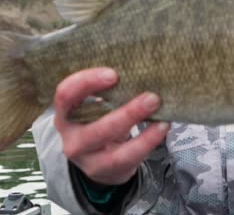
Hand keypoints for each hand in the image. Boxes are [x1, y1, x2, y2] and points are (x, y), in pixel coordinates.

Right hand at [54, 67, 169, 184]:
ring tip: (162, 117)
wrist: (99, 161)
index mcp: (65, 113)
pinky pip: (128, 156)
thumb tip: (141, 70)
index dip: (87, 82)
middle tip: (152, 97)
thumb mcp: (96, 107)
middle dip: (127, 111)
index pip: (66, 94)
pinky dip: (148, 141)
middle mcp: (71, 137)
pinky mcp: (105, 170)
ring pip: (113, 144)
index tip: (114, 74)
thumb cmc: (100, 122)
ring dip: (141, 129)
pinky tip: (162, 128)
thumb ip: (108, 92)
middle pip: (96, 126)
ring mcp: (87, 157)